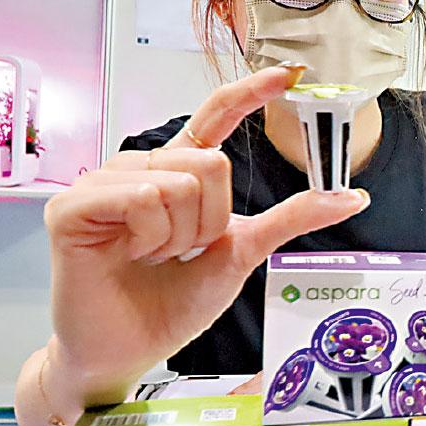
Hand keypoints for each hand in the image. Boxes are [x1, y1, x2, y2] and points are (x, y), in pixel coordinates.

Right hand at [43, 65, 368, 387]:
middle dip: (212, 221)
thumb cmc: (173, 304)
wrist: (129, 351)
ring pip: (181, 181)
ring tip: (152, 258)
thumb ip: (291, 217)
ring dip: (181, 235)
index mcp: (176, 174)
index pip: (214, 119)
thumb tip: (352, 196)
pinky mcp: (74, 206)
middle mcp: (140, 170)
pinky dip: (152, 235)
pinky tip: (131, 255)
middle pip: (212, 163)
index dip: (249, 94)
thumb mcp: (243, 251)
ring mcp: (102, 183)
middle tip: (180, 253)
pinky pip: (144, 196)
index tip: (289, 74)